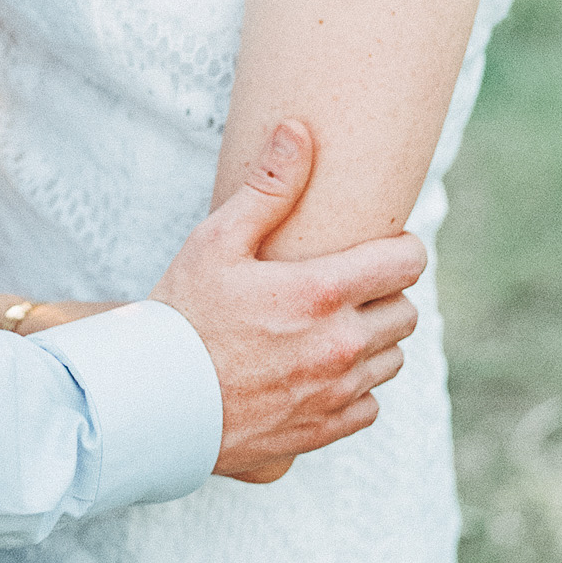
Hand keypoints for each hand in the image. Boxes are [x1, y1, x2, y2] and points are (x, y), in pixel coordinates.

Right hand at [149, 120, 426, 480]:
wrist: (155, 402)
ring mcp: (335, 394)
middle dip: (385, 295)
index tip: (381, 246)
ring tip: (330, 327)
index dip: (400, 249)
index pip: (405, 264)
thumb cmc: (182, 314)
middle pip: (405, 314)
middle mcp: (340, 347)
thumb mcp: (216, 240)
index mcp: (321, 293)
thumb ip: (267, 188)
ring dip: (373, 342)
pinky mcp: (322, 431)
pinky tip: (318, 372)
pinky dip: (354, 389)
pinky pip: (369, 406)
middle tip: (347, 286)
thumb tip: (298, 132)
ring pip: (391, 361)